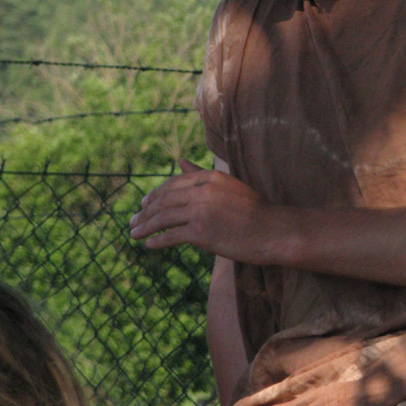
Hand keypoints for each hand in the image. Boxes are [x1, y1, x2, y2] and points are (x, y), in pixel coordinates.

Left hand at [129, 159, 269, 259]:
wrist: (271, 231)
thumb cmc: (253, 209)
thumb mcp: (227, 185)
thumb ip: (201, 174)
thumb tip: (181, 161)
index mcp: (210, 177)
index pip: (174, 183)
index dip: (156, 194)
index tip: (144, 204)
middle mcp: (203, 191)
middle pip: (165, 200)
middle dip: (146, 211)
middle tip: (133, 221)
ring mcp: (201, 212)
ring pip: (164, 217)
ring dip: (145, 226)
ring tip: (134, 233)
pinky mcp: (200, 233)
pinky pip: (171, 236)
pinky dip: (157, 240)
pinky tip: (148, 245)